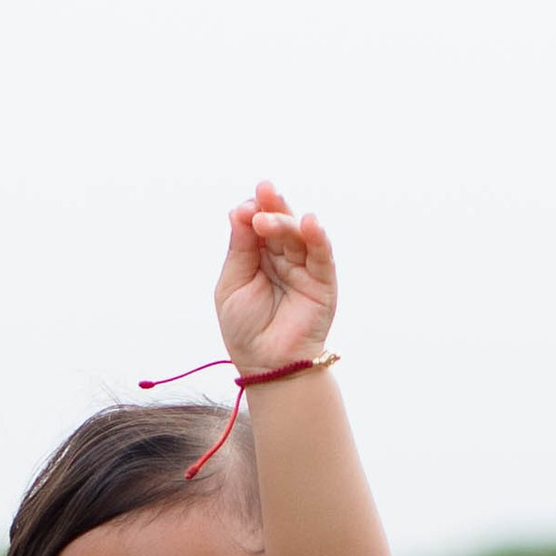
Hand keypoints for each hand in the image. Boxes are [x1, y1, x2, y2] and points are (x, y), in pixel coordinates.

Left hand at [215, 180, 337, 381]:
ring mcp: (304, 267)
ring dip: (285, 222)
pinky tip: (309, 223)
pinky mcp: (323, 281)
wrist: (266, 365)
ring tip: (266, 218)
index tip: (241, 210)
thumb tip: (239, 210)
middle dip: (271, 206)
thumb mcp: (232, 285)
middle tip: (262, 190)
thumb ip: (239, 249)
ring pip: (298, 234)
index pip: (258, 224)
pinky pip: (322, 254)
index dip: (252, 212)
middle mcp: (283, 257)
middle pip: (280, 223)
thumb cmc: (245, 329)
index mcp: (259, 255)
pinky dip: (318, 237)